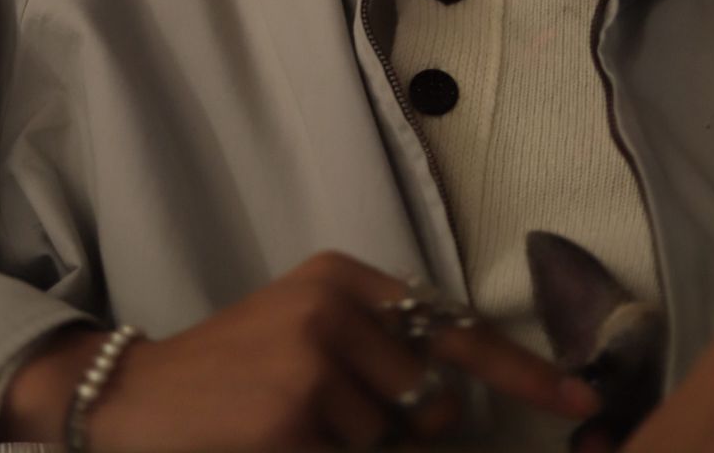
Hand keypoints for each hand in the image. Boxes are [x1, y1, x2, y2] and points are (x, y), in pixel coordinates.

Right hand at [0, 250, 601, 449]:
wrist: (132, 403)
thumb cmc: (228, 374)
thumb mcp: (301, 329)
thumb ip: (373, 347)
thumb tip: (449, 401)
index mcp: (340, 278)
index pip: (449, 326)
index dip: (521, 369)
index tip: (581, 399)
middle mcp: (334, 308)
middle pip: (425, 402)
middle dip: (397, 429)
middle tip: (318, 414)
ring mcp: (316, 364)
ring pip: (389, 445)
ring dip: (351, 451)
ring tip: (284, 426)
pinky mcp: (297, 421)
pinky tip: (274, 442)